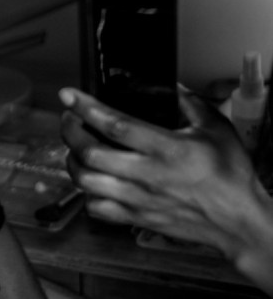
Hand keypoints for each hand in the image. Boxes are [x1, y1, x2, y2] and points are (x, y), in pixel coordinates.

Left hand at [59, 87, 272, 263]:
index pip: (115, 124)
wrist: (239, 222)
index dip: (86, 108)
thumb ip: (191, 103)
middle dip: (71, 132)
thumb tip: (172, 86)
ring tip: (76, 149)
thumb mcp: (216, 129)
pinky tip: (92, 181)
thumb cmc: (230, 177)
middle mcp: (147, 174)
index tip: (69, 96)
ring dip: (73, 162)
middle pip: (91, 153)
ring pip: (87, 182)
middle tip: (69, 120)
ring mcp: (139, 199)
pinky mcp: (137, 218)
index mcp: (166, 149)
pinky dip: (85, 194)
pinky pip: (97, 209)